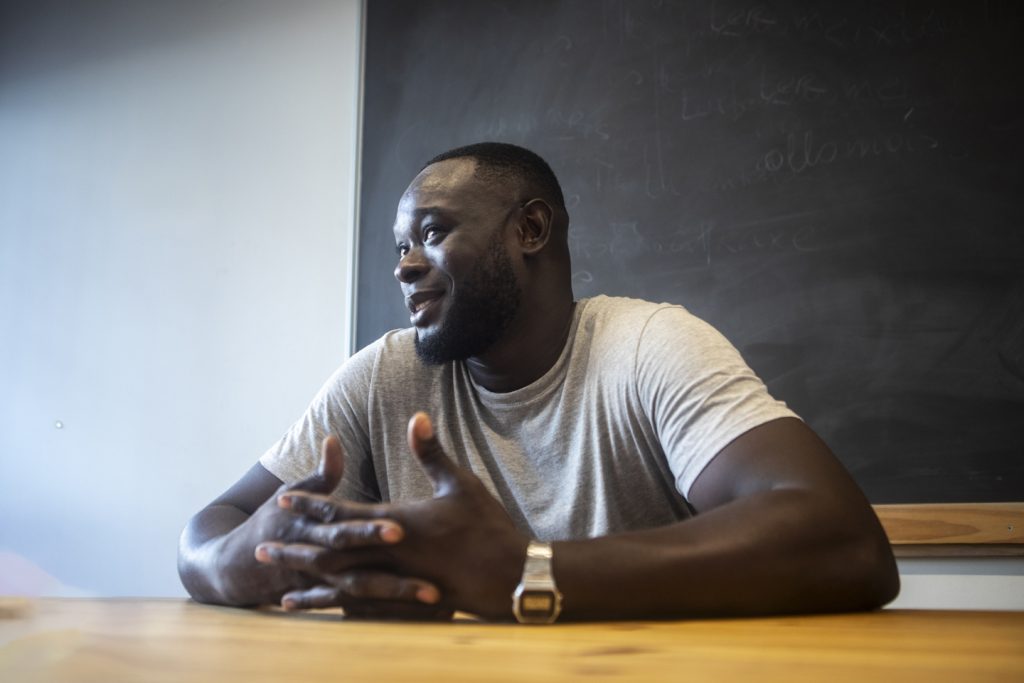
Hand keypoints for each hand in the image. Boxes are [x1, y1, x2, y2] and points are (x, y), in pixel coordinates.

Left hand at [285, 413, 529, 619]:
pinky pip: (362, 609)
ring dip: (309, 585)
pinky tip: (324, 614)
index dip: (311, 505)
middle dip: (295, 549)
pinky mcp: (407, 603)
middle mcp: (389, 555)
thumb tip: (415, 416)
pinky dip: (338, 610)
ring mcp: (397, 582)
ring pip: (341, 586)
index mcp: (397, 522)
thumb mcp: (461, 483)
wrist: (512, 576)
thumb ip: (431, 452)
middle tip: (262, 548)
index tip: (281, 500)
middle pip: (330, 553)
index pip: (342, 513)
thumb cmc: (489, 527)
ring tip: (280, 590)